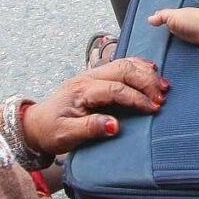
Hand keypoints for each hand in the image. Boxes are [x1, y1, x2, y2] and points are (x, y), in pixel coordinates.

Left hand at [19, 57, 167, 155]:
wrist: (36, 124)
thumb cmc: (51, 131)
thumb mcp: (66, 136)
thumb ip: (90, 129)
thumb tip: (115, 125)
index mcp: (81, 91)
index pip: (115, 89)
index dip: (136, 98)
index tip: (153, 109)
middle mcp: (87, 78)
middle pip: (123, 69)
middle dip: (146, 82)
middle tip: (162, 97)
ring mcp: (92, 74)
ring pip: (124, 63)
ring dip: (145, 73)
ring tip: (163, 86)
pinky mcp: (96, 76)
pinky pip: (120, 64)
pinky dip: (139, 67)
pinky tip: (152, 72)